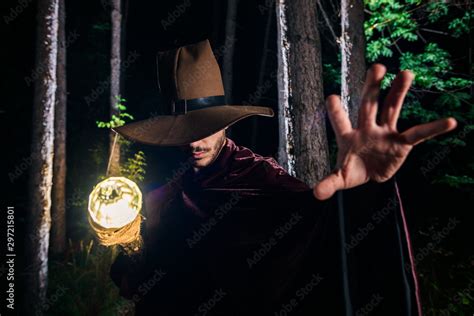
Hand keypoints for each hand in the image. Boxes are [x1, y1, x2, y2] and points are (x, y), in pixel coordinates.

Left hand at [313, 64, 456, 199]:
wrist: (370, 177)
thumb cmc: (353, 170)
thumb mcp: (340, 179)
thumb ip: (329, 183)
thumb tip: (315, 193)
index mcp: (348, 136)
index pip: (340, 121)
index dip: (336, 111)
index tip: (331, 98)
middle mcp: (367, 128)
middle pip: (368, 105)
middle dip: (371, 88)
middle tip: (377, 67)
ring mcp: (385, 133)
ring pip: (392, 108)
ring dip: (399, 92)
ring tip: (406, 73)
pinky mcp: (401, 143)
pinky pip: (419, 134)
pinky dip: (434, 128)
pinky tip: (450, 122)